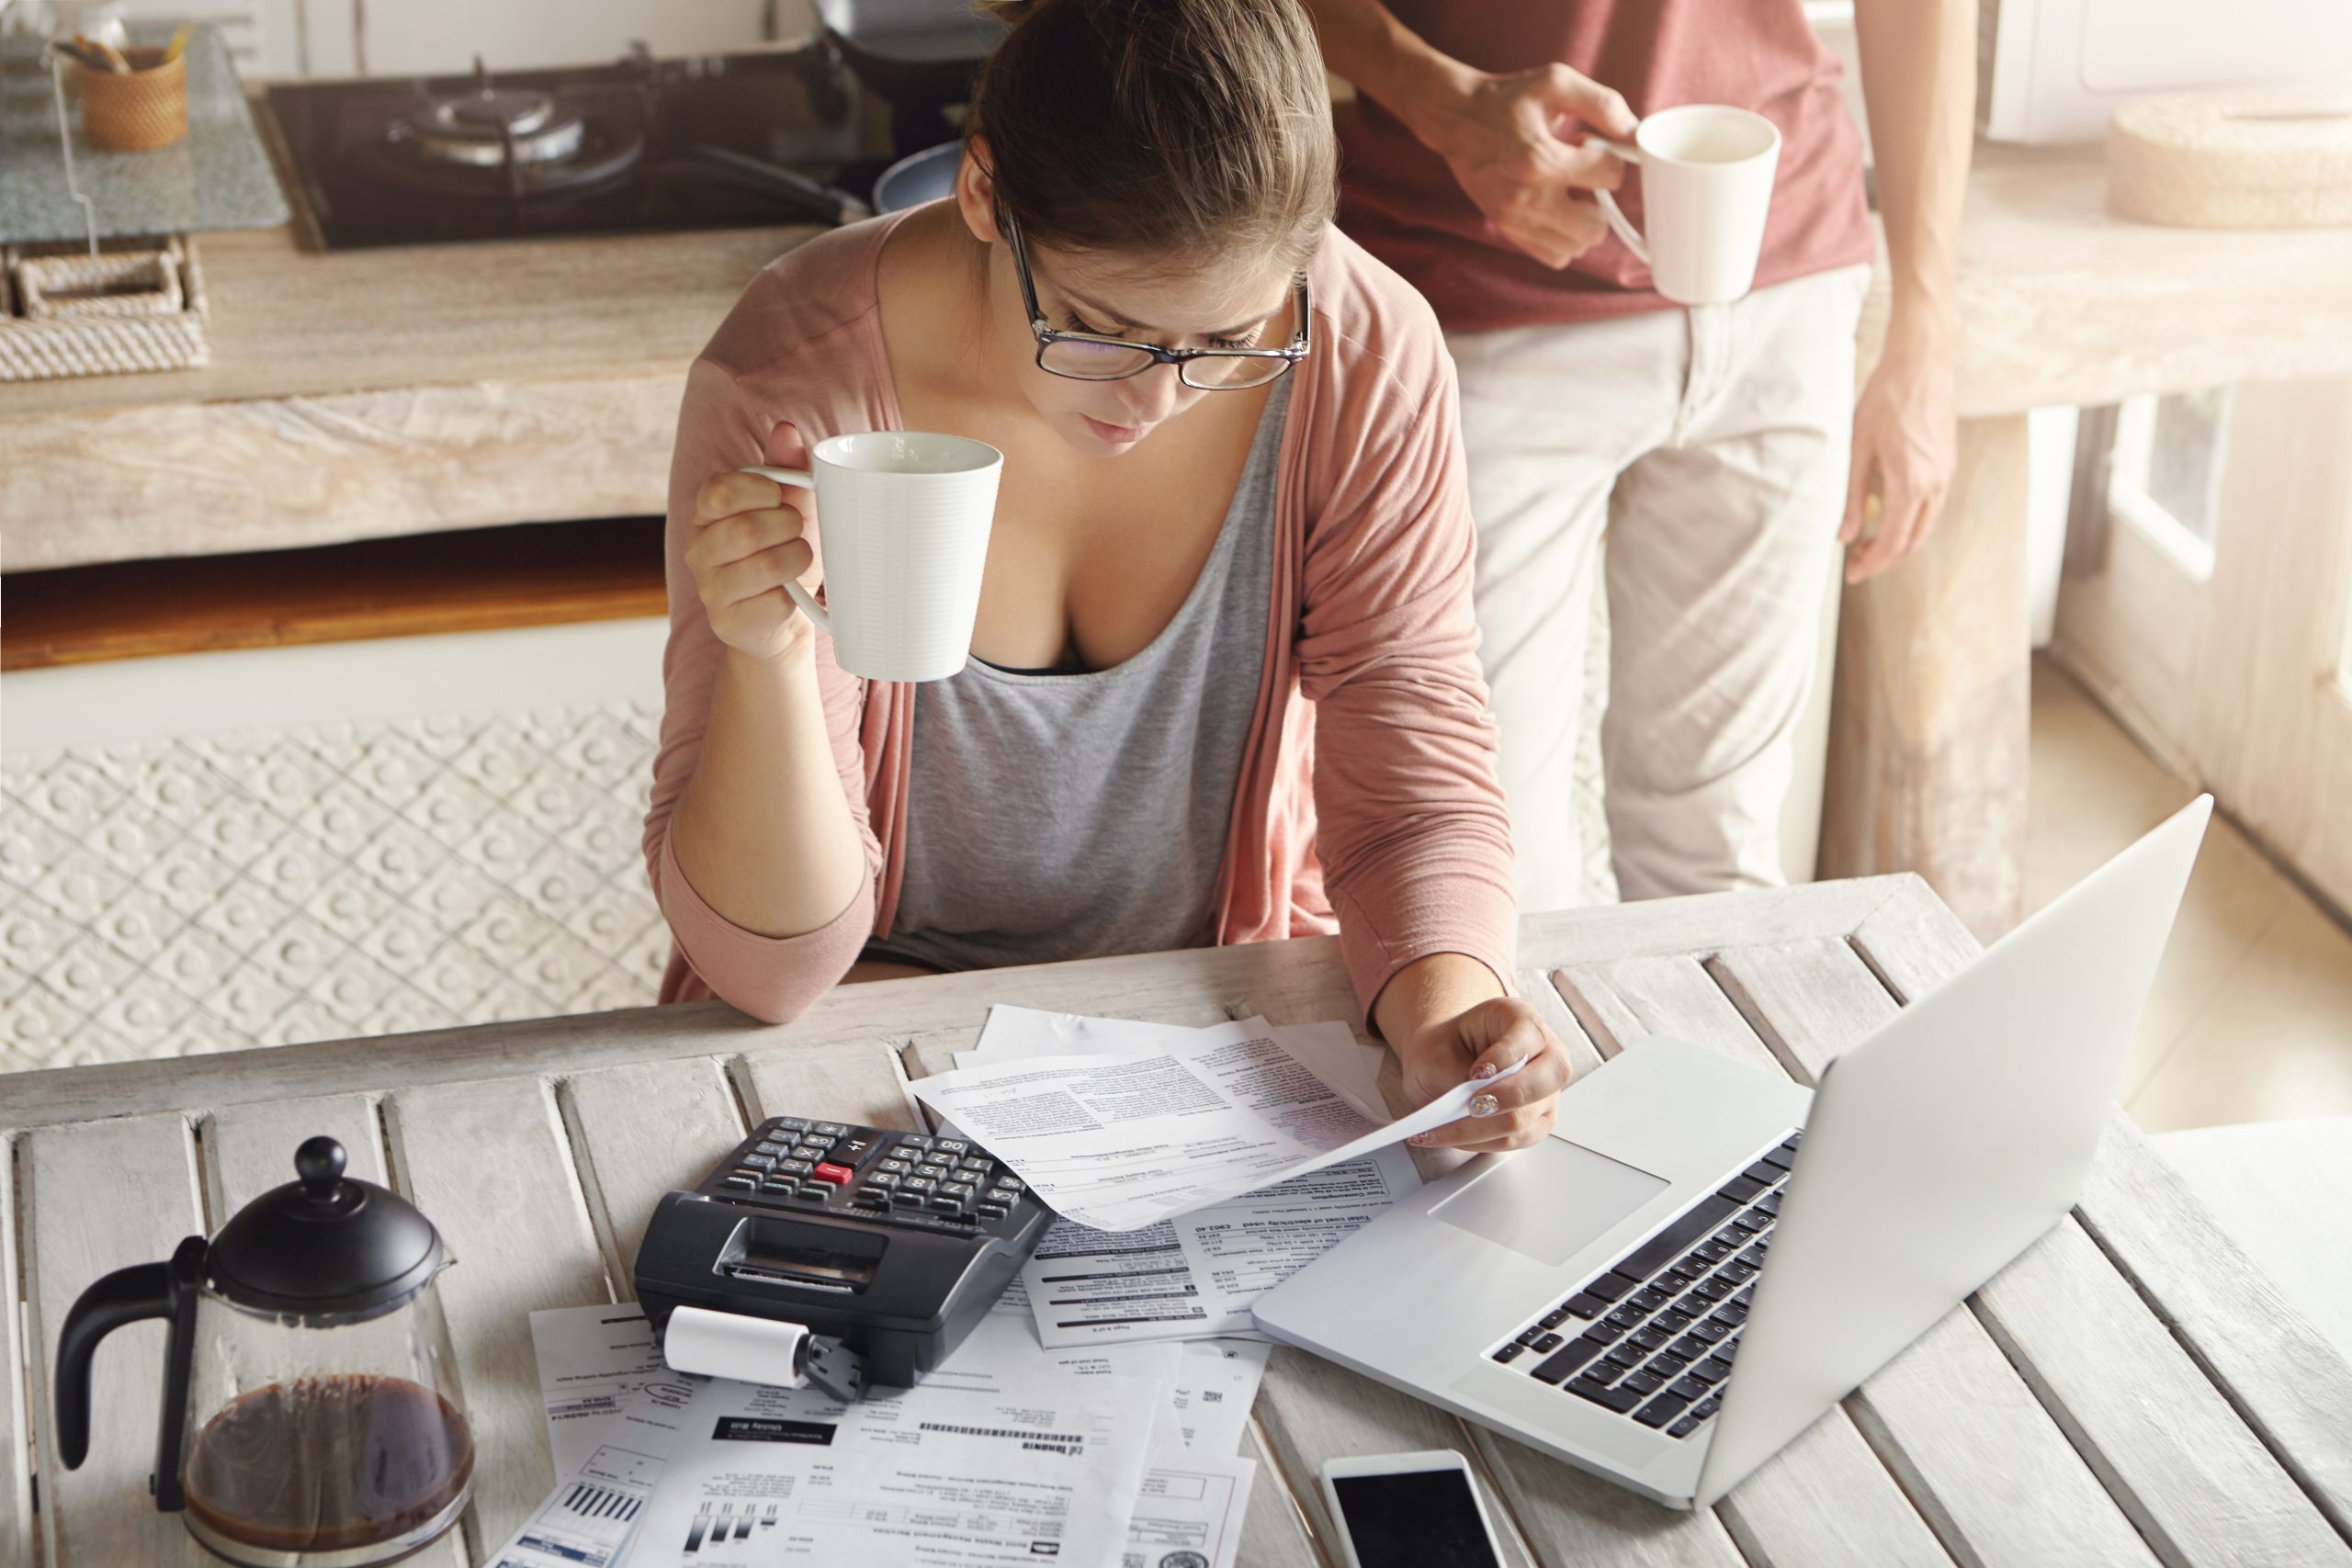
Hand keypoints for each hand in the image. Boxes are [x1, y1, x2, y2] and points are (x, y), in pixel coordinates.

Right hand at [686, 424, 819, 662]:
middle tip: (797, 532)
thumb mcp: (790, 506)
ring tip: (799, 559)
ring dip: (797, 559)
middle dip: (788, 527)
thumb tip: (786, 430)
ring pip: (765, 567)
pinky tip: (789, 594)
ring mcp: (710, 589)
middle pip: (746, 530)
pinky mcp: (729, 623)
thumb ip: (786, 468)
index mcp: (706, 512)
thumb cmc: (784, 552)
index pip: (720, 491)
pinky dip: (794, 597)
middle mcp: (698, 549)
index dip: (761, 490)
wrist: (783, 616)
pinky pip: (775, 603)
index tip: (780, 497)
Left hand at [1395, 996, 1573, 1152]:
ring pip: (1524, 1119)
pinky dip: (1480, 1142)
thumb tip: (1469, 1108)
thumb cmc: (1445, 1048)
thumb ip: (1456, 1075)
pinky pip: (1515, 1140)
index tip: (1476, 1073)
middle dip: (1504, 1098)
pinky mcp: (1538, 1121)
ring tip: (1439, 1130)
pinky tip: (1452, 1137)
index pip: (1528, 1036)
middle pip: (1545, 1080)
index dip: (1504, 1057)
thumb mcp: (1437, 1050)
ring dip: (1479, 1130)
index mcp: (1522, 1019)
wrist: (1443, 1062)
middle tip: (1469, 1106)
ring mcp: (1547, 1091)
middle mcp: (1545, 1053)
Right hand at [1423, 63, 1636, 269]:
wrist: (1455, 117)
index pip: (1610, 177)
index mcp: (1541, 159)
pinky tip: (1556, 209)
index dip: (1611, 158)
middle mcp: (1527, 198)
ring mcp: (1515, 220)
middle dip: (1600, 200)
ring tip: (1566, 192)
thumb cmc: (1508, 97)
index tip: (1589, 145)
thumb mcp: (1556, 82)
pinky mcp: (1508, 230)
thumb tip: (1634, 132)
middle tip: (1582, 175)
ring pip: (1578, 246)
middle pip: (1596, 226)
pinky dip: (1565, 238)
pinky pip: (1556, 256)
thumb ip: (1602, 103)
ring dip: (1583, 221)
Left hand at [1840, 334, 1956, 581]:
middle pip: (1913, 541)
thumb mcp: (1856, 449)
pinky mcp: (1948, 463)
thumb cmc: (1884, 400)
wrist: (1921, 364)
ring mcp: (1946, 474)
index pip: (1893, 542)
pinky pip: (1932, 505)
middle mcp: (1935, 484)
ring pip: (1925, 525)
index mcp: (1911, 484)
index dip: (1871, 563)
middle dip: (1884, 559)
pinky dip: (1911, 521)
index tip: (1851, 574)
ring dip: (1899, 541)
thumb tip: (1843, 536)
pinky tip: (1888, 517)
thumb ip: (1850, 496)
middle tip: (1855, 565)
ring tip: (1868, 545)